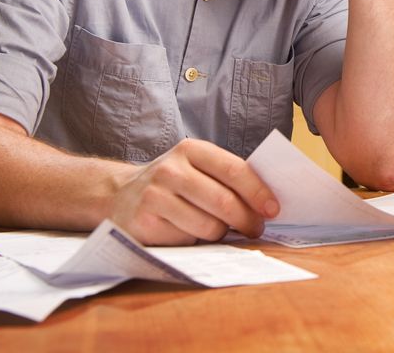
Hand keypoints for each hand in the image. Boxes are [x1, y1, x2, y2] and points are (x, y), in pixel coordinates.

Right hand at [109, 139, 279, 244]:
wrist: (119, 196)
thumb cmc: (173, 183)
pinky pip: (187, 241)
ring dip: (221, 234)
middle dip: (247, 220)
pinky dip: (196, 242)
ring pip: (208, 226)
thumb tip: (267, 202)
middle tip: (256, 229)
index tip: (274, 209)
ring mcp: (155, 196)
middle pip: (224, 202)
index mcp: (191, 150)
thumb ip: (227, 177)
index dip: (259, 192)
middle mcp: (171, 170)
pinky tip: (189, 233)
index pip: (235, 170)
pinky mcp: (145, 223)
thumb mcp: (196, 167)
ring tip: (219, 229)